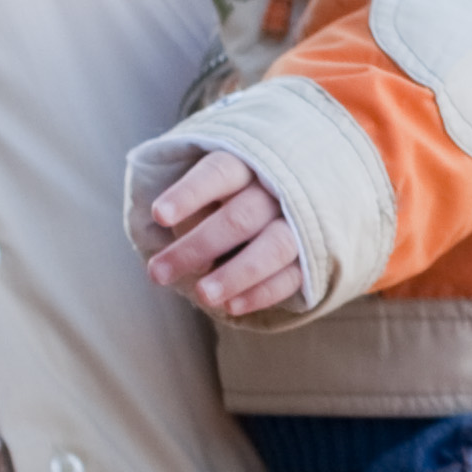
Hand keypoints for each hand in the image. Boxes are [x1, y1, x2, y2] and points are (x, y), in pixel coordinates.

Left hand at [143, 150, 304, 317]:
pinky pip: (292, 277)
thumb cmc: (236, 193)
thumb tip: (190, 251)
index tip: (158, 215)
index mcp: (249, 164)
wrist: (295, 198)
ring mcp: (300, 224)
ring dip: (236, 274)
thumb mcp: (214, 187)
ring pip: (273, 248)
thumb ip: (197, 209)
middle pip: (239, 218)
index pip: (218, 174)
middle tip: (158, 274)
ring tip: (202, 295)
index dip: (189, 194)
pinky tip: (231, 307)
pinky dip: (261, 293)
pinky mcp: (314, 256)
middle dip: (197, 248)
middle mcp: (278, 191)